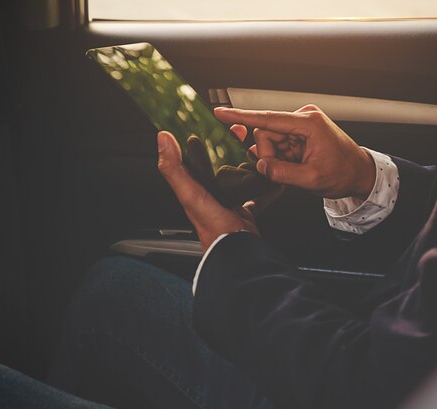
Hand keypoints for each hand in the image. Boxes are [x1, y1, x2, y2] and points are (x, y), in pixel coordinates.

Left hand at [157, 131, 279, 250]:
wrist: (239, 254)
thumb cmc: (213, 228)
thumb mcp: (191, 194)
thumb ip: (175, 169)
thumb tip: (162, 139)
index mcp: (194, 191)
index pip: (192, 161)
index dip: (197, 143)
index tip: (205, 125)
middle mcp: (209, 198)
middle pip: (218, 168)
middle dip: (229, 150)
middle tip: (239, 135)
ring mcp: (228, 206)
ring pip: (238, 181)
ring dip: (247, 169)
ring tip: (257, 156)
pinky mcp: (244, 214)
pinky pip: (256, 198)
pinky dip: (265, 190)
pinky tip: (274, 183)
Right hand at [214, 105, 375, 199]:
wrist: (359, 173)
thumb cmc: (342, 173)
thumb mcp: (311, 179)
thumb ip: (282, 173)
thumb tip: (261, 165)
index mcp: (308, 123)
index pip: (267, 120)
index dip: (240, 117)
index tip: (219, 112)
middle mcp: (303, 117)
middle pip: (266, 134)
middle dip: (271, 156)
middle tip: (289, 171)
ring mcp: (302, 123)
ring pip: (270, 141)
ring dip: (278, 158)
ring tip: (297, 168)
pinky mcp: (300, 130)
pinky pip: (279, 143)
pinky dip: (283, 157)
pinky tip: (296, 164)